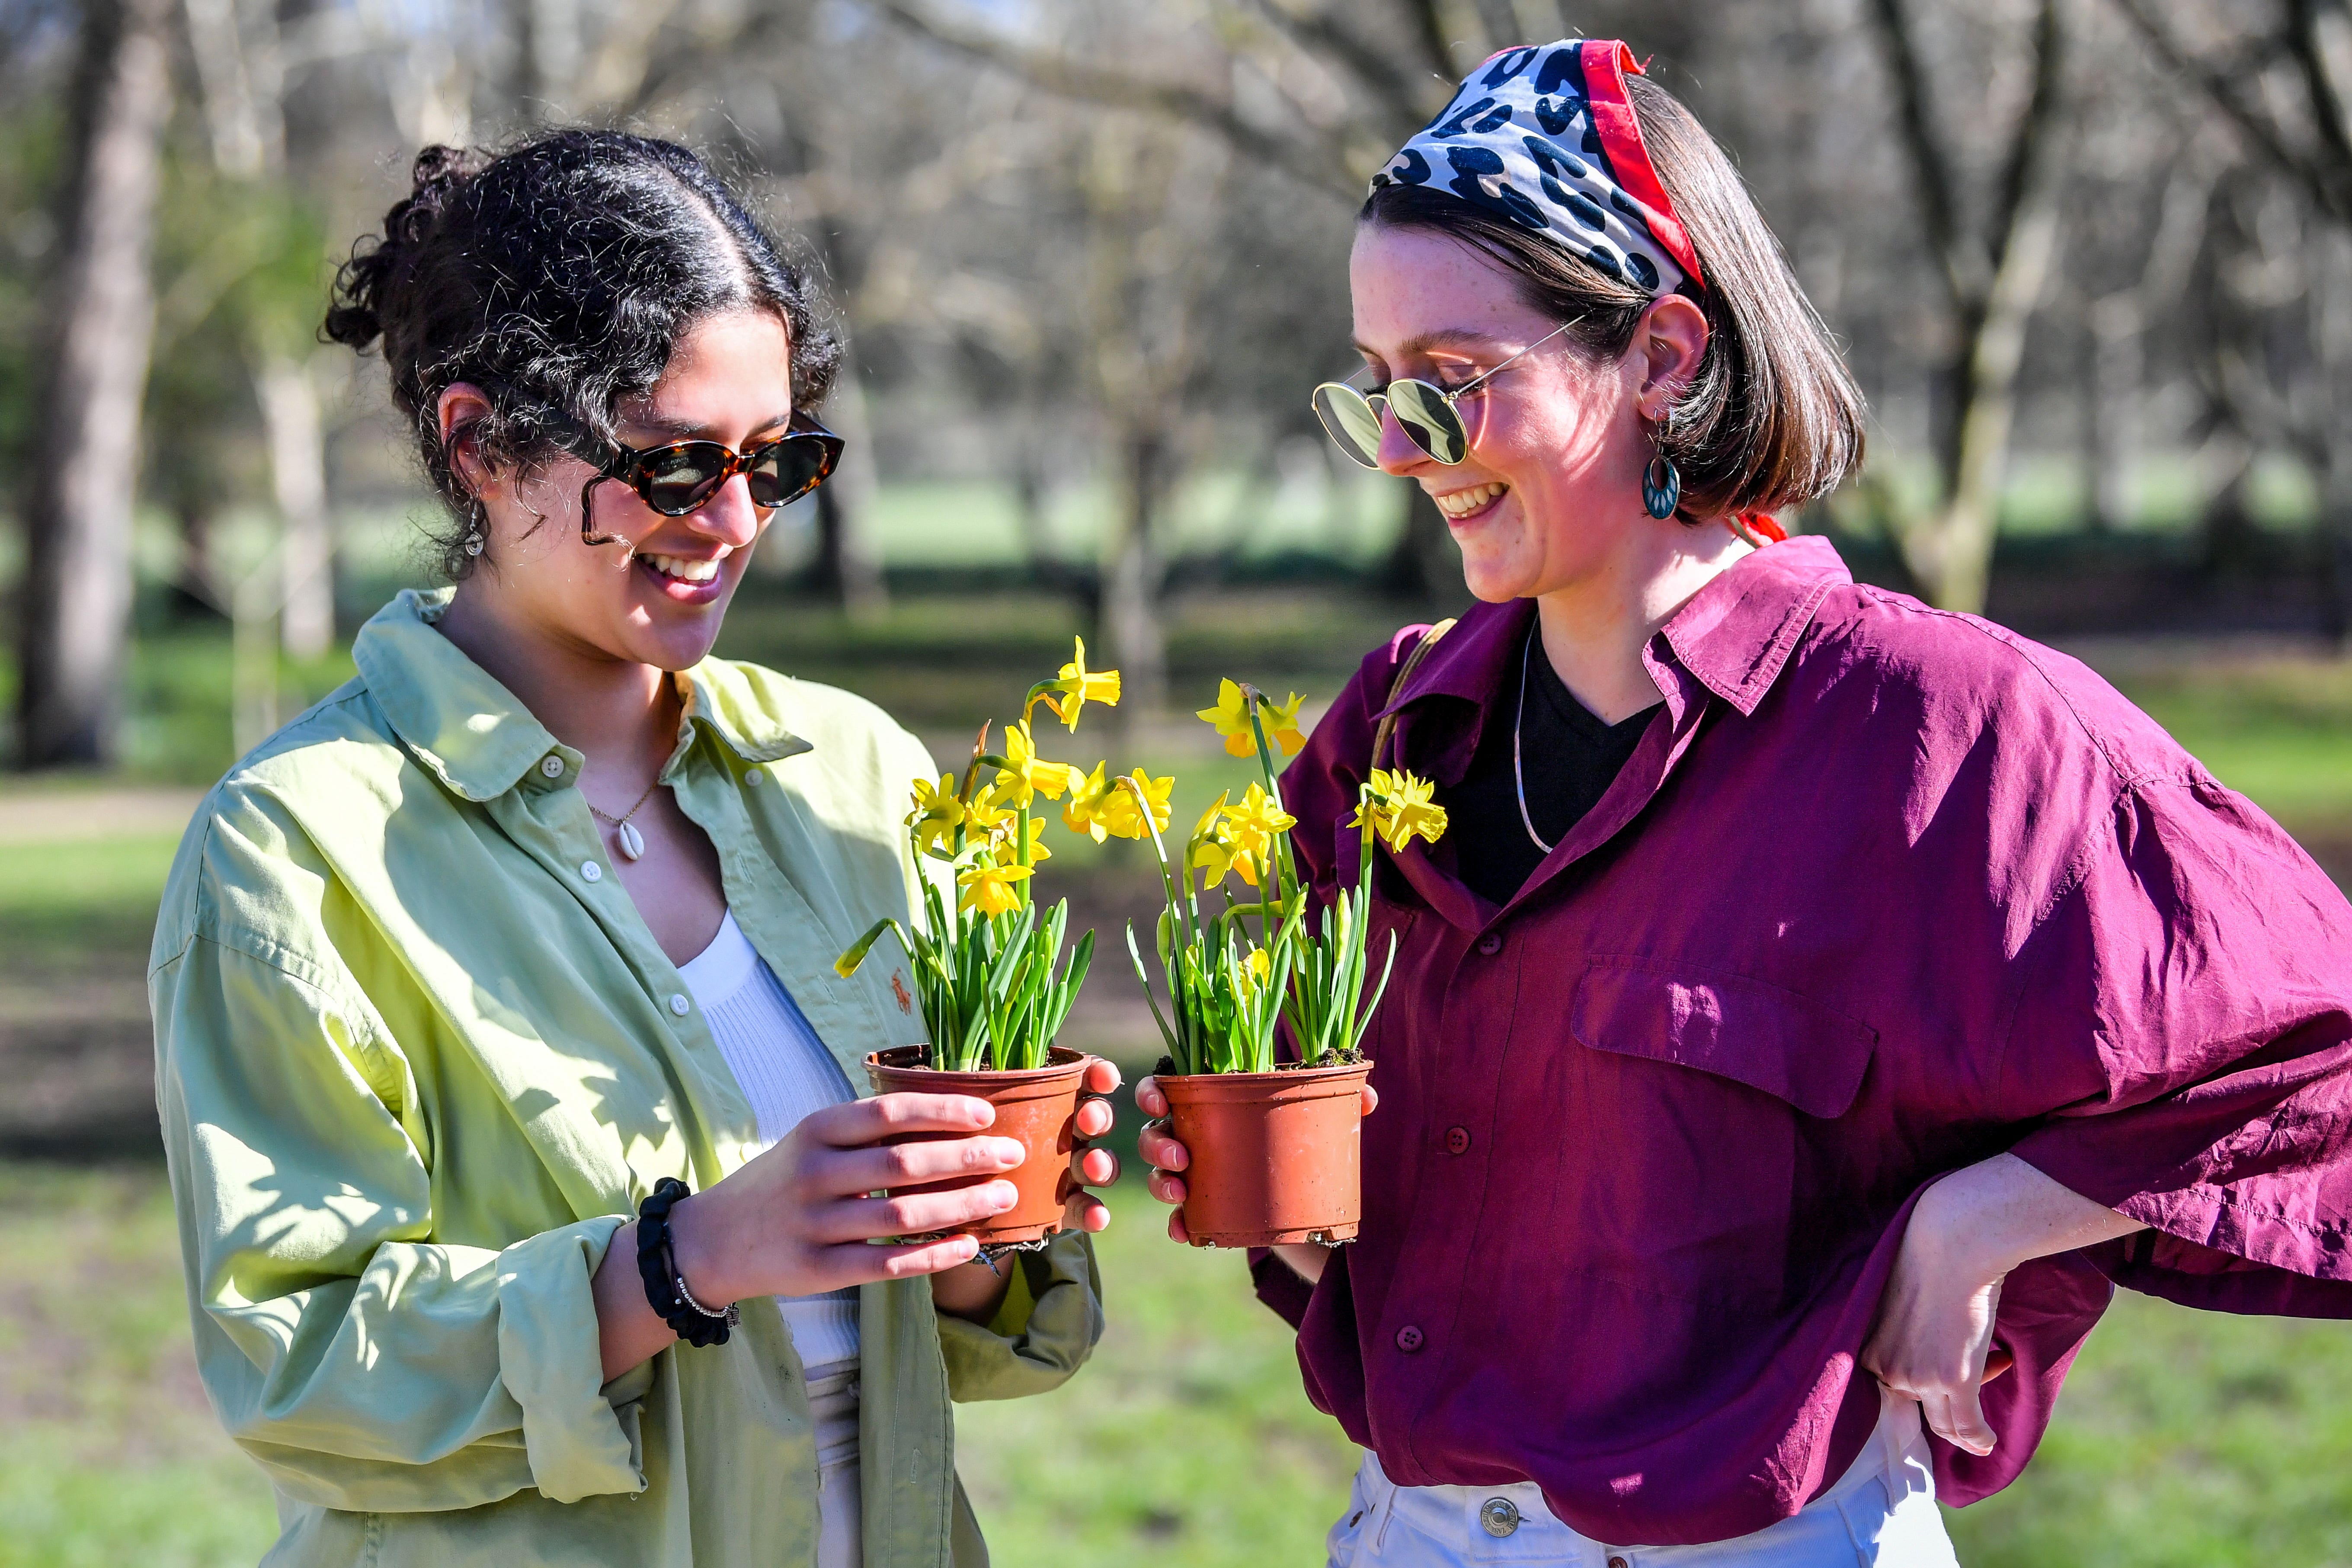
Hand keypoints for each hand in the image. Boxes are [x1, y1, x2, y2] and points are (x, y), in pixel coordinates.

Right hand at [671, 1092, 1032, 1302]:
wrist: (712, 1240)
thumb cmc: (782, 1180)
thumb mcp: (811, 1140)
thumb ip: (868, 1130)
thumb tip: (951, 1119)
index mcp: (817, 1130)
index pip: (890, 1113)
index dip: (944, 1112)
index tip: (988, 1114)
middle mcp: (814, 1174)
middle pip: (905, 1164)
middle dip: (968, 1158)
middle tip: (1013, 1154)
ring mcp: (815, 1225)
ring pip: (904, 1215)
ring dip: (962, 1206)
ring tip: (1003, 1196)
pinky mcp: (818, 1270)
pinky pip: (888, 1263)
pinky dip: (934, 1255)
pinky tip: (970, 1245)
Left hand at [930, 1055, 1122, 1322]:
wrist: (947, 1206)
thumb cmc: (948, 1146)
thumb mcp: (952, 1121)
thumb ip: (958, 1099)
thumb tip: (934, 1072)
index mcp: (1042, 1098)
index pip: (1078, 1080)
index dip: (1097, 1075)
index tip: (1101, 1075)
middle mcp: (1060, 1131)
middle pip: (1092, 1119)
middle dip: (1097, 1116)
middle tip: (1086, 1120)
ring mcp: (1064, 1170)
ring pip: (1094, 1161)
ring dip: (1100, 1163)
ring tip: (1090, 1168)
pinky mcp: (1060, 1207)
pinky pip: (1082, 1209)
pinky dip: (1093, 1213)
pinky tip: (1097, 1218)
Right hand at [1135, 1072, 1375, 1280]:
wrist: (1308, 1199)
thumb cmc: (1302, 1142)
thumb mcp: (1319, 1122)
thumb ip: (1339, 1103)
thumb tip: (1368, 1095)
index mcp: (1211, 1103)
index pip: (1168, 1088)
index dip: (1153, 1092)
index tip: (1161, 1102)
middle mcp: (1194, 1137)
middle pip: (1154, 1133)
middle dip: (1158, 1144)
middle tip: (1181, 1157)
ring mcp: (1196, 1176)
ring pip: (1160, 1175)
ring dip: (1162, 1183)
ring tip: (1182, 1193)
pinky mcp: (1206, 1212)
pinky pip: (1181, 1219)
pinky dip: (1179, 1225)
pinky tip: (1185, 1232)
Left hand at [1860, 1154, 2138, 1456]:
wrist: (1954, 1240)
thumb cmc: (1928, 1255)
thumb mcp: (1899, 1295)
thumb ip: (1902, 1324)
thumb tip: (1921, 1337)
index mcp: (1868, 1346)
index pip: (1894, 1383)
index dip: (1923, 1381)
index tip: (1945, 1371)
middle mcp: (1888, 1368)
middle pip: (1919, 1403)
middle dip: (1947, 1397)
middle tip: (1976, 1372)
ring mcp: (1921, 1378)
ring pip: (1944, 1420)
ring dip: (1963, 1427)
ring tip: (1977, 1430)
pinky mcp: (1955, 1380)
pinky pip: (1967, 1424)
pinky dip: (1978, 1437)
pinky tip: (1988, 1442)